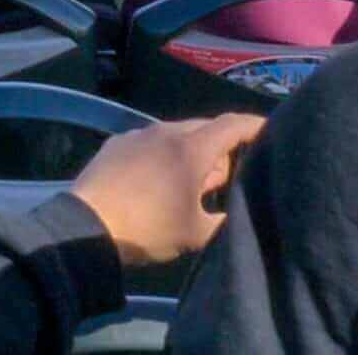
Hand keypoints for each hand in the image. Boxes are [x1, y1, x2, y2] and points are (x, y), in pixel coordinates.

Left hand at [69, 114, 262, 266]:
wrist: (87, 228)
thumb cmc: (149, 230)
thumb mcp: (197, 233)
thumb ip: (224, 219)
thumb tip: (235, 210)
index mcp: (191, 148)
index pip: (232, 125)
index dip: (255, 125)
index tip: (270, 129)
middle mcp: (165, 131)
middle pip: (204, 128)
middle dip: (221, 148)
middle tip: (225, 179)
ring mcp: (137, 134)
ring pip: (176, 134)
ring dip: (190, 152)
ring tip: (190, 184)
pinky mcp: (115, 143)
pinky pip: (150, 142)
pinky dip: (163, 154)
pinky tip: (158, 179)